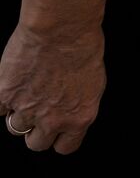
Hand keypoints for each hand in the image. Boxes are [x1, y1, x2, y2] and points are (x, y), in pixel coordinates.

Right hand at [0, 21, 105, 153]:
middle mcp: (53, 120)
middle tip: (38, 112)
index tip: (57, 131)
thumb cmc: (84, 48)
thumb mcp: (93, 82)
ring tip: (28, 92)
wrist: (62, 30)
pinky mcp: (5, 96)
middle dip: (37, 130)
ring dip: (20, 113)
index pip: (65, 147)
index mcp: (79, 117)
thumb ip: (78, 104)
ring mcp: (27, 110)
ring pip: (15, 127)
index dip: (59, 138)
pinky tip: (13, 85)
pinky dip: (4, 99)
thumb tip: (69, 110)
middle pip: (37, 144)